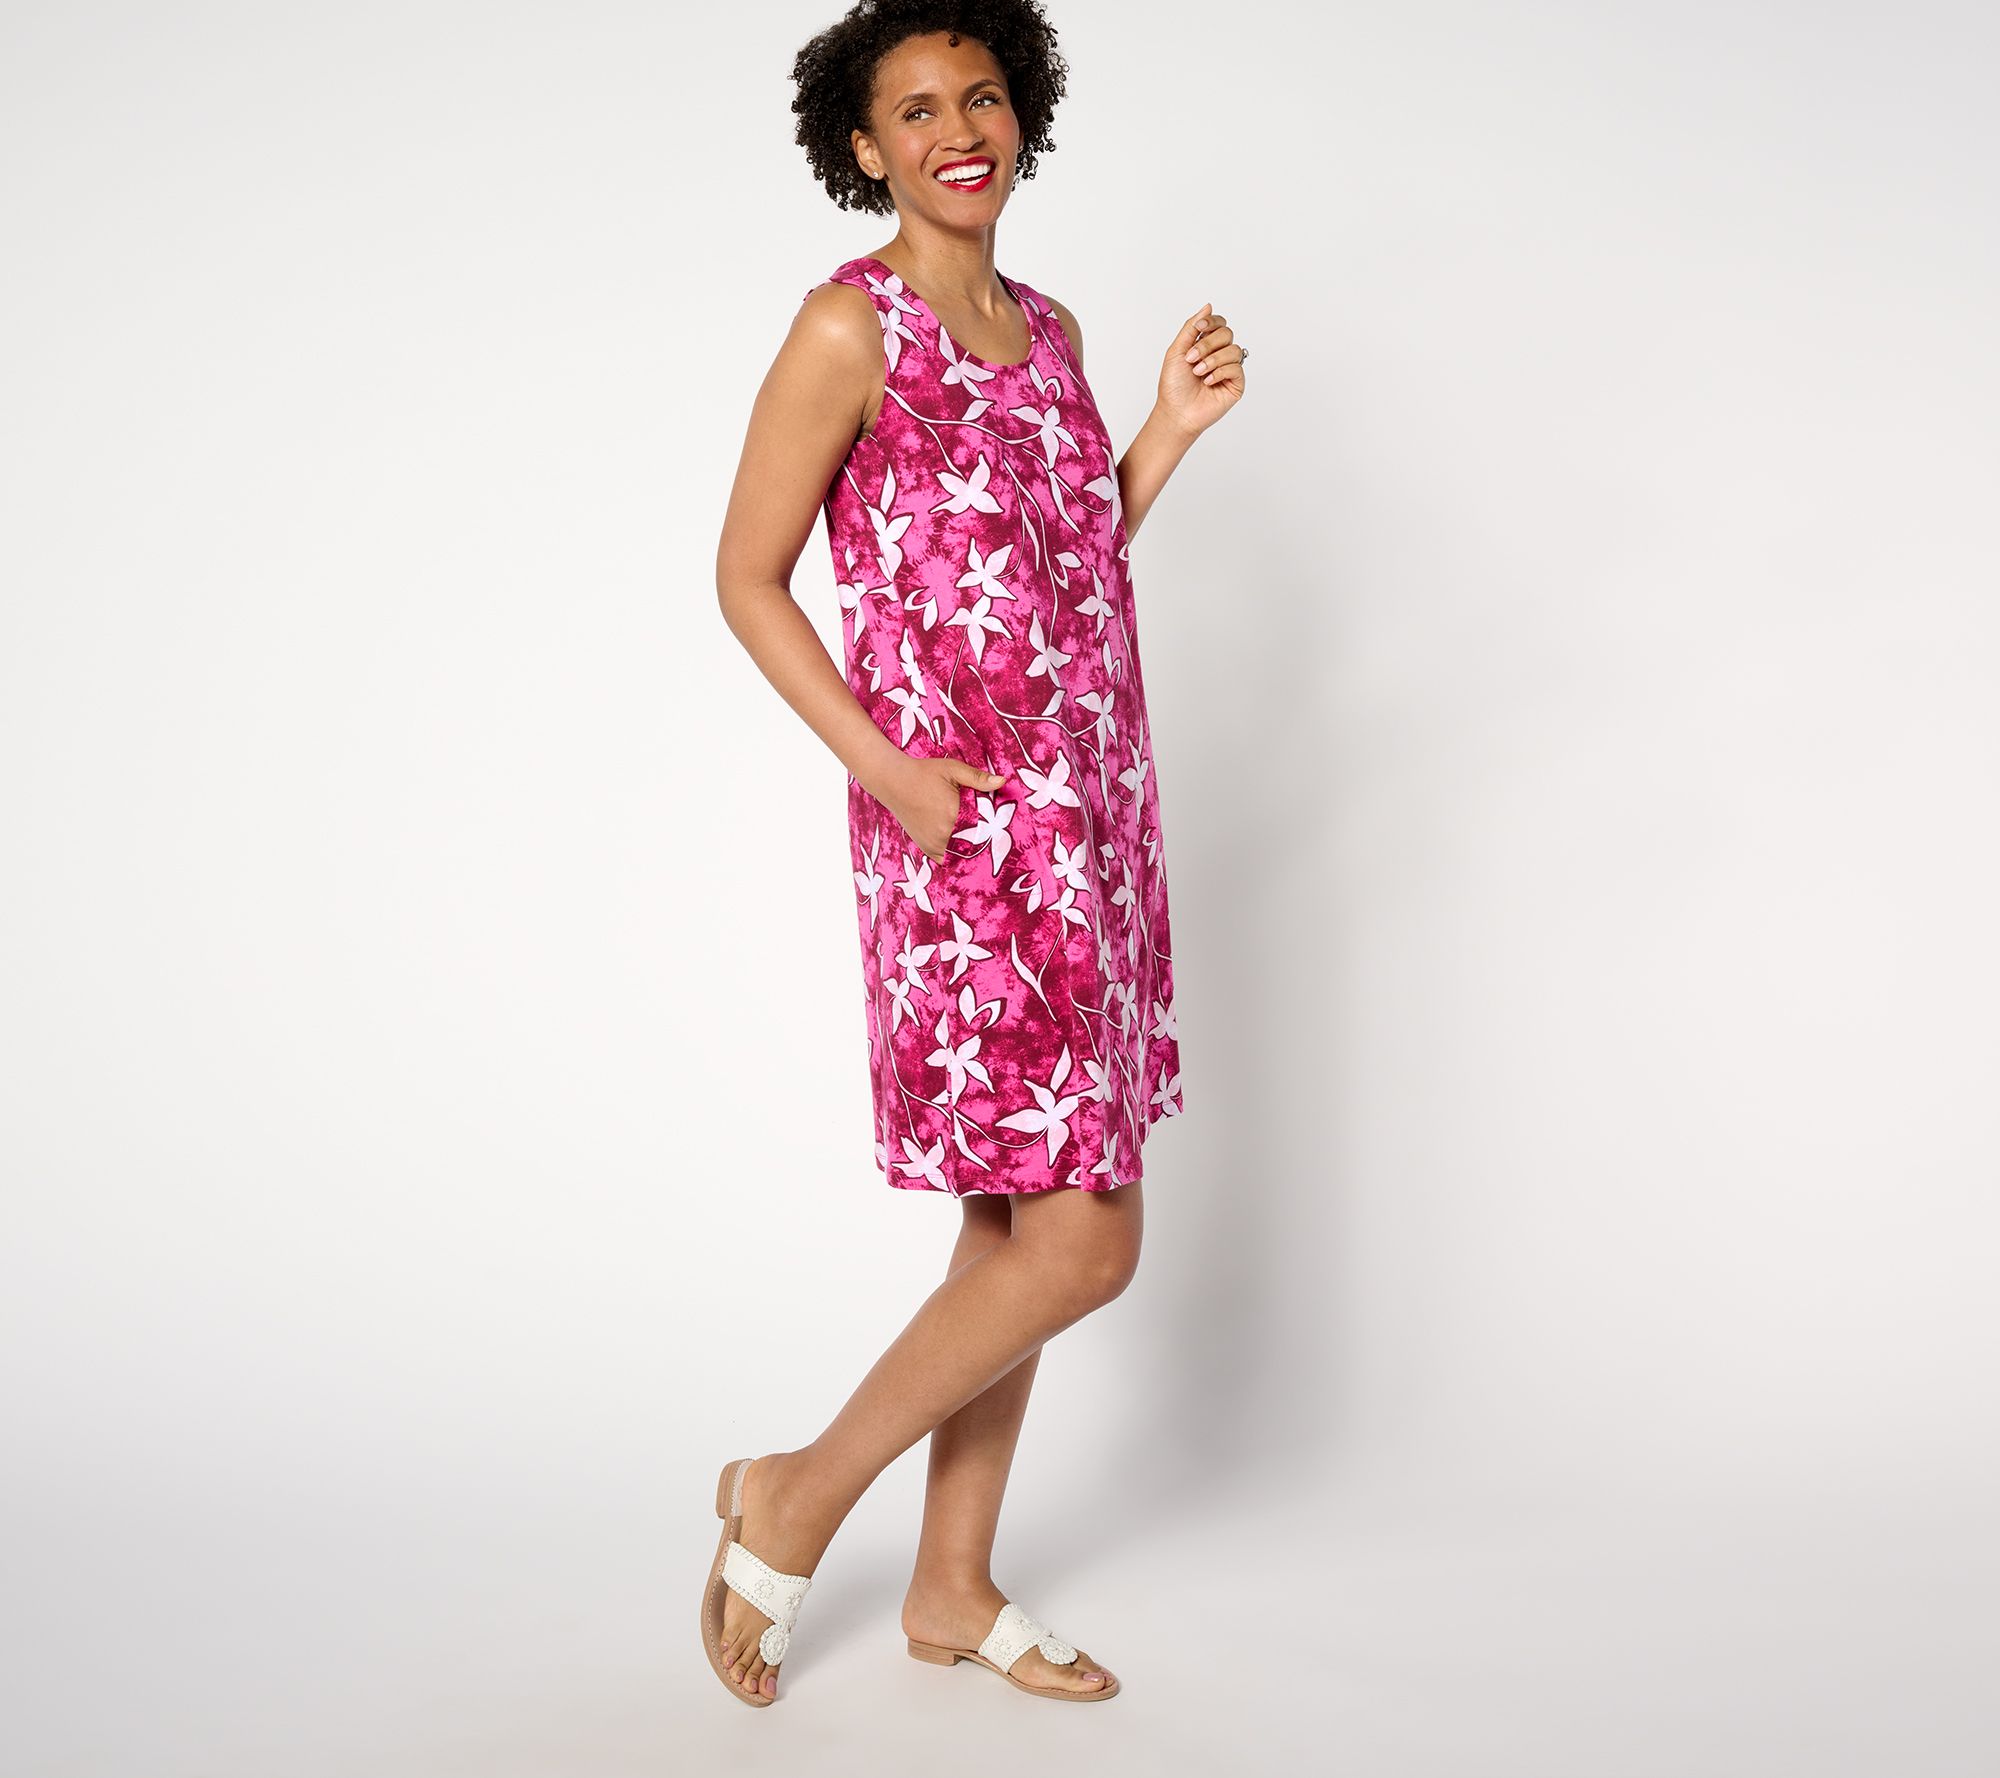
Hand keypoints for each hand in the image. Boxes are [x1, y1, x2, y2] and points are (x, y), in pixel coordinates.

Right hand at [887, 755, 1004, 864]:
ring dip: (972, 851)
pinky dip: (957, 856)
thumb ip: (978, 778)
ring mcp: (934, 844)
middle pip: (975, 845)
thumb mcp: (953, 770)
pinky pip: (947, 860)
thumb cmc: (924, 774)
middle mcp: (943, 834)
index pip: (985, 830)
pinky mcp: (927, 848)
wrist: (894, 782)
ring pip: (962, 855)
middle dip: (986, 842)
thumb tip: (1003, 781)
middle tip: (1000, 841)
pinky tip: (966, 850)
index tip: (1005, 831)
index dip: (996, 831)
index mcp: (953, 815)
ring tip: (986, 847)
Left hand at [1156, 302, 1245, 438]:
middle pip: (1226, 333)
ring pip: (1233, 349)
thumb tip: (1208, 306)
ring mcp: (1229, 369)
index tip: (1198, 329)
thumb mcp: (1177, 350)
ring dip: (1212, 359)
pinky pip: (1236, 367)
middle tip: (1191, 359)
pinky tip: (1208, 382)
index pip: (1219, 323)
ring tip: (1198, 372)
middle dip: (1208, 344)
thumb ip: (1191, 327)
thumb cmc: (1173, 385)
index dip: (1211, 322)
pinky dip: (1220, 372)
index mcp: (1206, 345)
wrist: (1176, 412)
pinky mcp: (1236, 384)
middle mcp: (1219, 354)